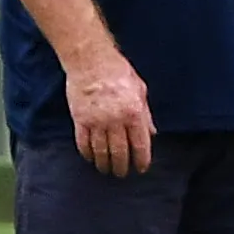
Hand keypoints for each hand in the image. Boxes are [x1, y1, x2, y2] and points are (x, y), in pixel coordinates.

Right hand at [66, 51, 153, 177]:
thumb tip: (152, 134)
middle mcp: (116, 120)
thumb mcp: (140, 91)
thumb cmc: (118, 72)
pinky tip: (90, 158)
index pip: (140, 146)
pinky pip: (83, 143)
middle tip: (122, 173)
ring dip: (104, 164)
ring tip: (106, 169)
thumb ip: (146, 114)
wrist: (90, 60)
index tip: (140, 168)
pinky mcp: (80, 119)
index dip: (141, 161)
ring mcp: (97, 121)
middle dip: (122, 167)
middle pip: (120, 153)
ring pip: (101, 152)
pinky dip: (87, 153)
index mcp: (134, 113)